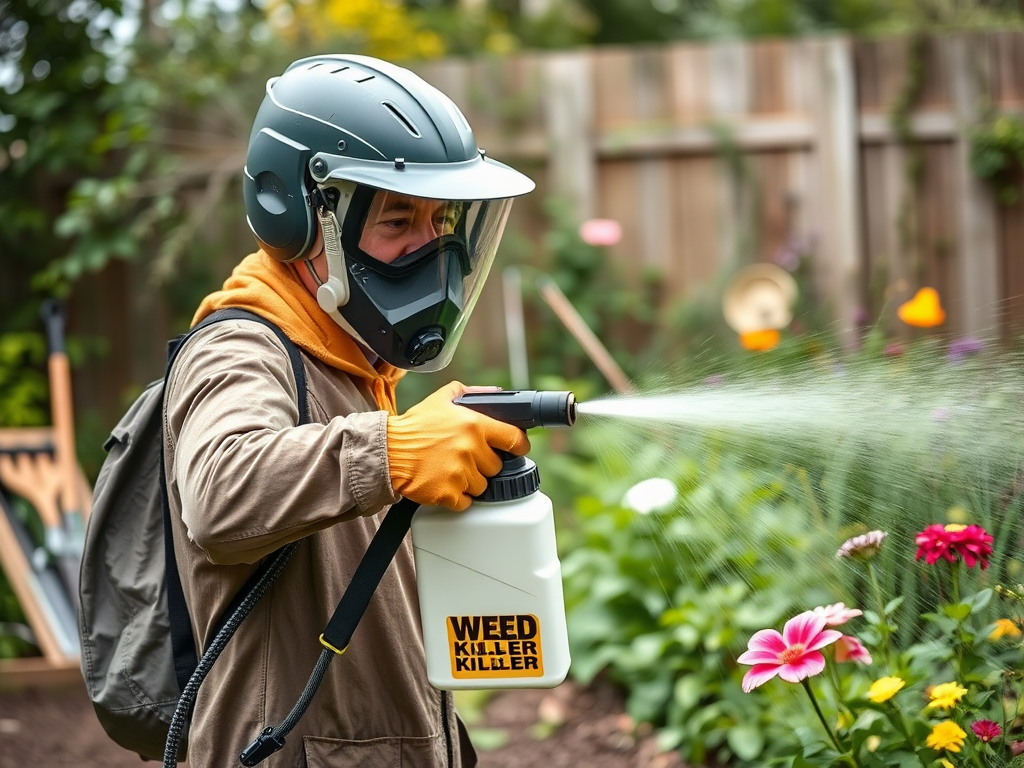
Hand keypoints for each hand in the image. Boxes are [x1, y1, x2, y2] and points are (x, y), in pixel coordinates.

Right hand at [386, 381, 529, 510]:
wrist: (386, 451)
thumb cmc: (414, 426)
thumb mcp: (441, 399)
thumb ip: (470, 393)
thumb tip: (494, 394)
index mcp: (474, 425)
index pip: (514, 439)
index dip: (519, 446)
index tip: (517, 450)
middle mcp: (470, 449)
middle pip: (496, 467)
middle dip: (484, 464)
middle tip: (465, 459)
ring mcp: (459, 473)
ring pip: (481, 486)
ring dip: (470, 481)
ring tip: (451, 470)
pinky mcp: (447, 493)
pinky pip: (465, 502)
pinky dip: (457, 497)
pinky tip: (445, 484)